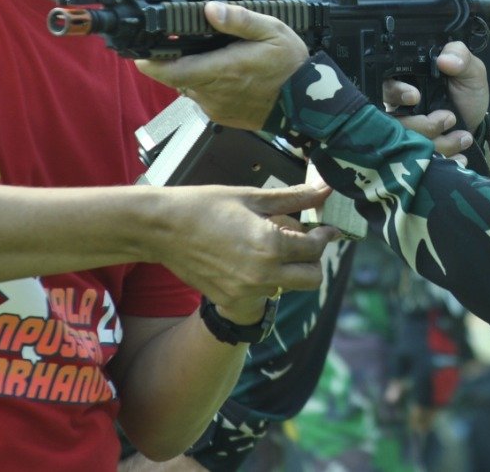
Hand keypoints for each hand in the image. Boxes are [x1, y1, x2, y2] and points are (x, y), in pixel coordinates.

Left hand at [136, 2, 308, 130]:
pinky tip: (225, 74)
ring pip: (188, 86)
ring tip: (212, 56)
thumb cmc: (291, 68)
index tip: (140, 51)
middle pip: (174, 76)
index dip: (149, 61)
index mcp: (221, 70)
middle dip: (172, 60)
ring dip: (192, 71)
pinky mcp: (221, 116)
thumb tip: (211, 9)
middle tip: (180, 43)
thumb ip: (239, 20)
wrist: (308, 105)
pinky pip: (203, 98)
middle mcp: (213, 92)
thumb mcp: (272, 31)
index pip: (169, 70)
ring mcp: (216, 106)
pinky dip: (206, 84)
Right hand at [157, 183, 336, 323]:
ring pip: (289, 288)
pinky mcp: (231, 300)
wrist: (164, 228)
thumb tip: (324, 189)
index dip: (324, 235)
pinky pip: (263, 293)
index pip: (315, 248)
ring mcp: (246, 292)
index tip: (326, 228)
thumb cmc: (206, 206)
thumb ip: (294, 199)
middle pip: (312, 279)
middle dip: (314, 259)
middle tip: (305, 240)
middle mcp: (262, 274)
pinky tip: (252, 258)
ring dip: (291, 269)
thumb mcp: (252, 197)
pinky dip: (266, 278)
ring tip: (274, 246)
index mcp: (271, 246)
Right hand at [382, 41, 487, 157]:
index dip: (396, 92)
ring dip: (436, 142)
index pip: (386, 84)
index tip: (415, 97)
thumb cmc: (466, 94)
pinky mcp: (414, 152)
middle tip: (448, 118)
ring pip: (406, 142)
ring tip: (462, 136)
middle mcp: (398, 107)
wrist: (476, 123)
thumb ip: (460, 56)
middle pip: (392, 119)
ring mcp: (405, 131)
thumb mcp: (470, 71)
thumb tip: (444, 59)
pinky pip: (418, 160)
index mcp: (406, 81)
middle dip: (421, 124)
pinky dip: (442, 155)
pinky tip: (459, 153)